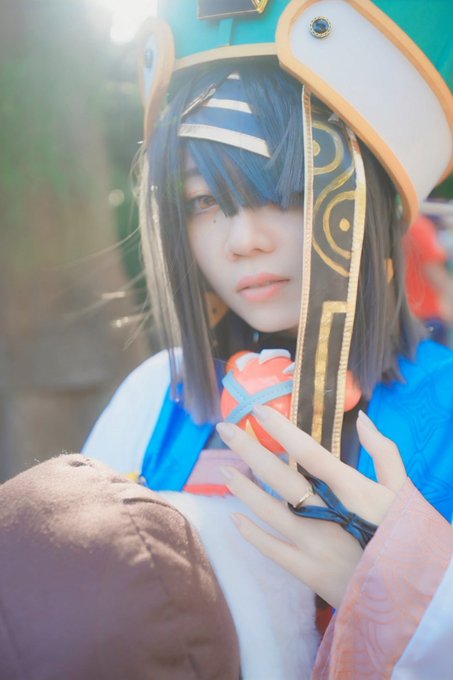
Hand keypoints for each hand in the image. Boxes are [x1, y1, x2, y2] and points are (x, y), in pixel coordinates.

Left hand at [216, 407, 406, 608]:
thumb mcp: (402, 491)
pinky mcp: (310, 572)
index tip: (259, 411)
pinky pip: (272, 550)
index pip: (310, 452)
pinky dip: (252, 534)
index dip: (283, 430)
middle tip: (225, 429)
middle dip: (250, 449)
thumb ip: (384, 452)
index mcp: (351, 490)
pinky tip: (233, 517)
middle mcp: (329, 515)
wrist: (408, 595)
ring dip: (244, 489)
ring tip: (223, 469)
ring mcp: (316, 545)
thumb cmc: (404, 536)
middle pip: (281, 477)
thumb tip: (364, 419)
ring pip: (271, 511)